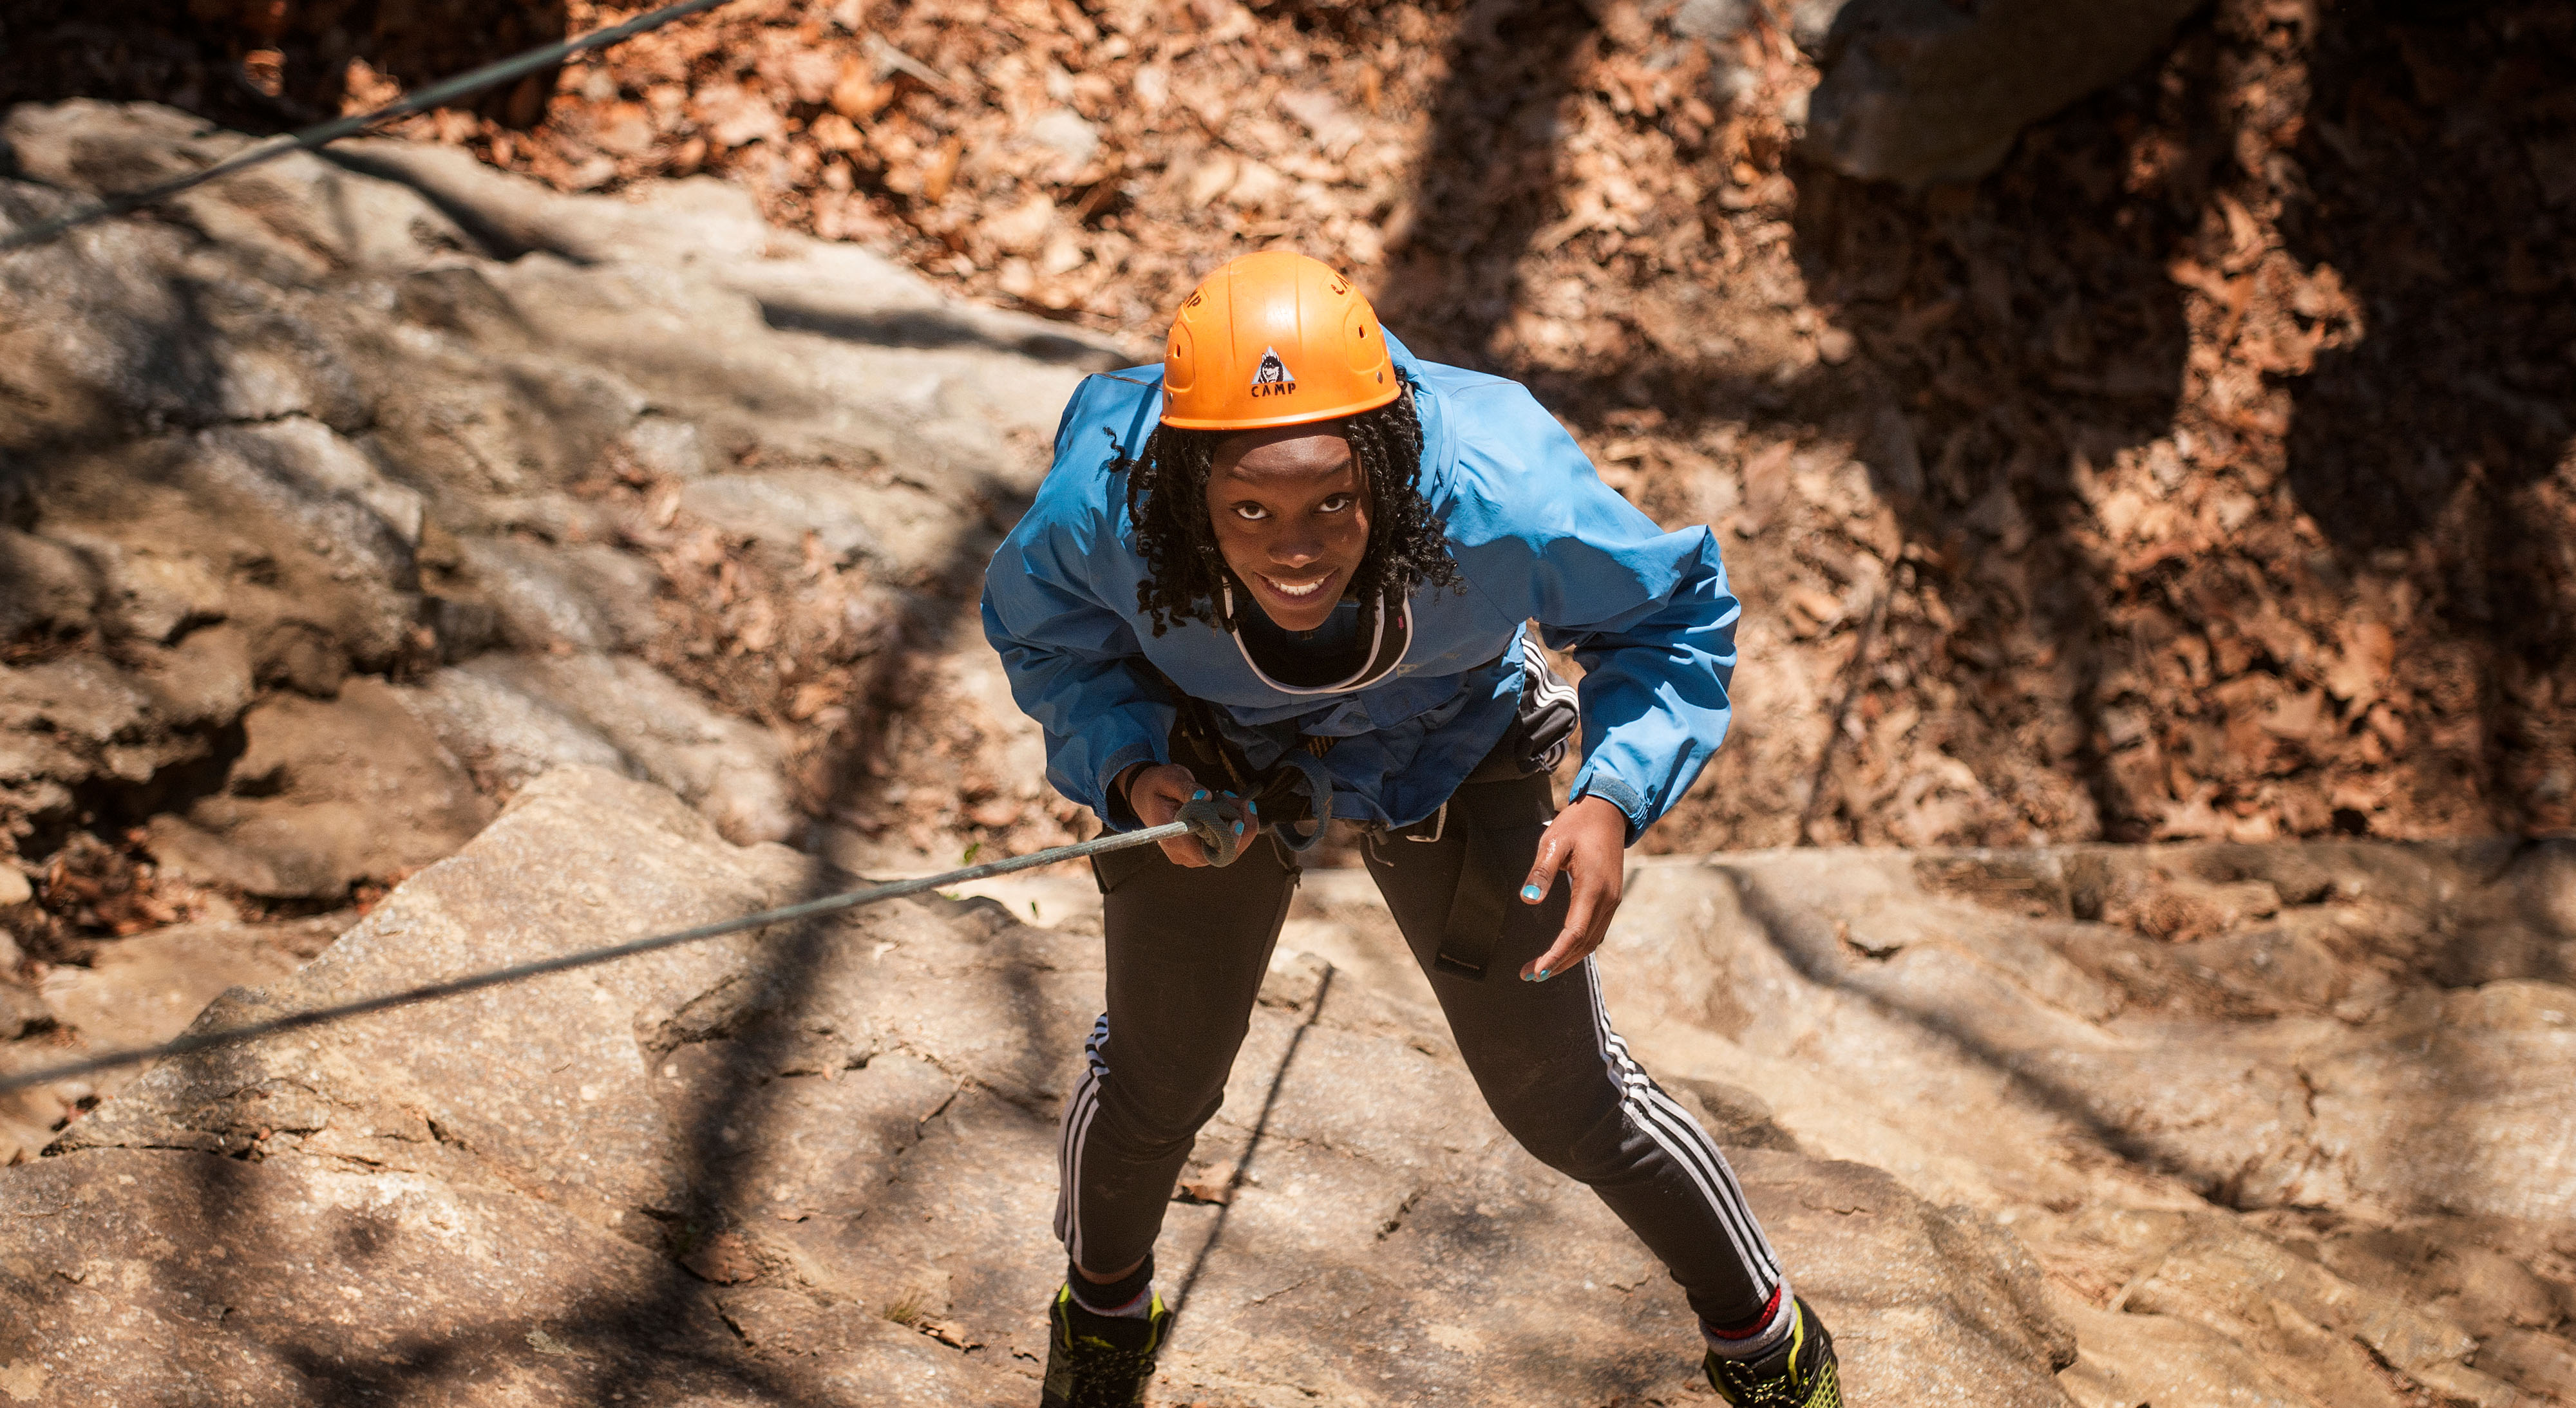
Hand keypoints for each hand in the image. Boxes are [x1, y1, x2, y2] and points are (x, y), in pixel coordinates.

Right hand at [1119, 763, 1260, 867]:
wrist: (1145, 793)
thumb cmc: (1157, 785)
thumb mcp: (1170, 779)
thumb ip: (1187, 789)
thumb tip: (1205, 797)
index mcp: (1174, 840)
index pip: (1210, 852)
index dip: (1229, 840)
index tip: (1239, 819)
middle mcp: (1184, 853)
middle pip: (1224, 854)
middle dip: (1241, 828)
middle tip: (1244, 802)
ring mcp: (1192, 853)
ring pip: (1228, 849)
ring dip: (1239, 824)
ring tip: (1234, 800)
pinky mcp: (1199, 846)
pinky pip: (1223, 842)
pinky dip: (1233, 824)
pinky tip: (1231, 805)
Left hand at [1517, 795, 1627, 980]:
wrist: (1609, 811)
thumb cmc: (1577, 824)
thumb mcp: (1553, 842)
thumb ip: (1541, 871)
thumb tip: (1528, 899)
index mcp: (1593, 888)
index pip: (1573, 933)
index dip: (1554, 956)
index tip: (1535, 971)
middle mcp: (1607, 899)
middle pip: (1584, 944)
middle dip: (1558, 963)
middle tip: (1529, 975)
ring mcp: (1612, 900)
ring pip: (1593, 941)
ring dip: (1569, 958)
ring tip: (1542, 970)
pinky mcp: (1611, 898)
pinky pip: (1597, 931)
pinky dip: (1579, 946)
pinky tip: (1563, 950)